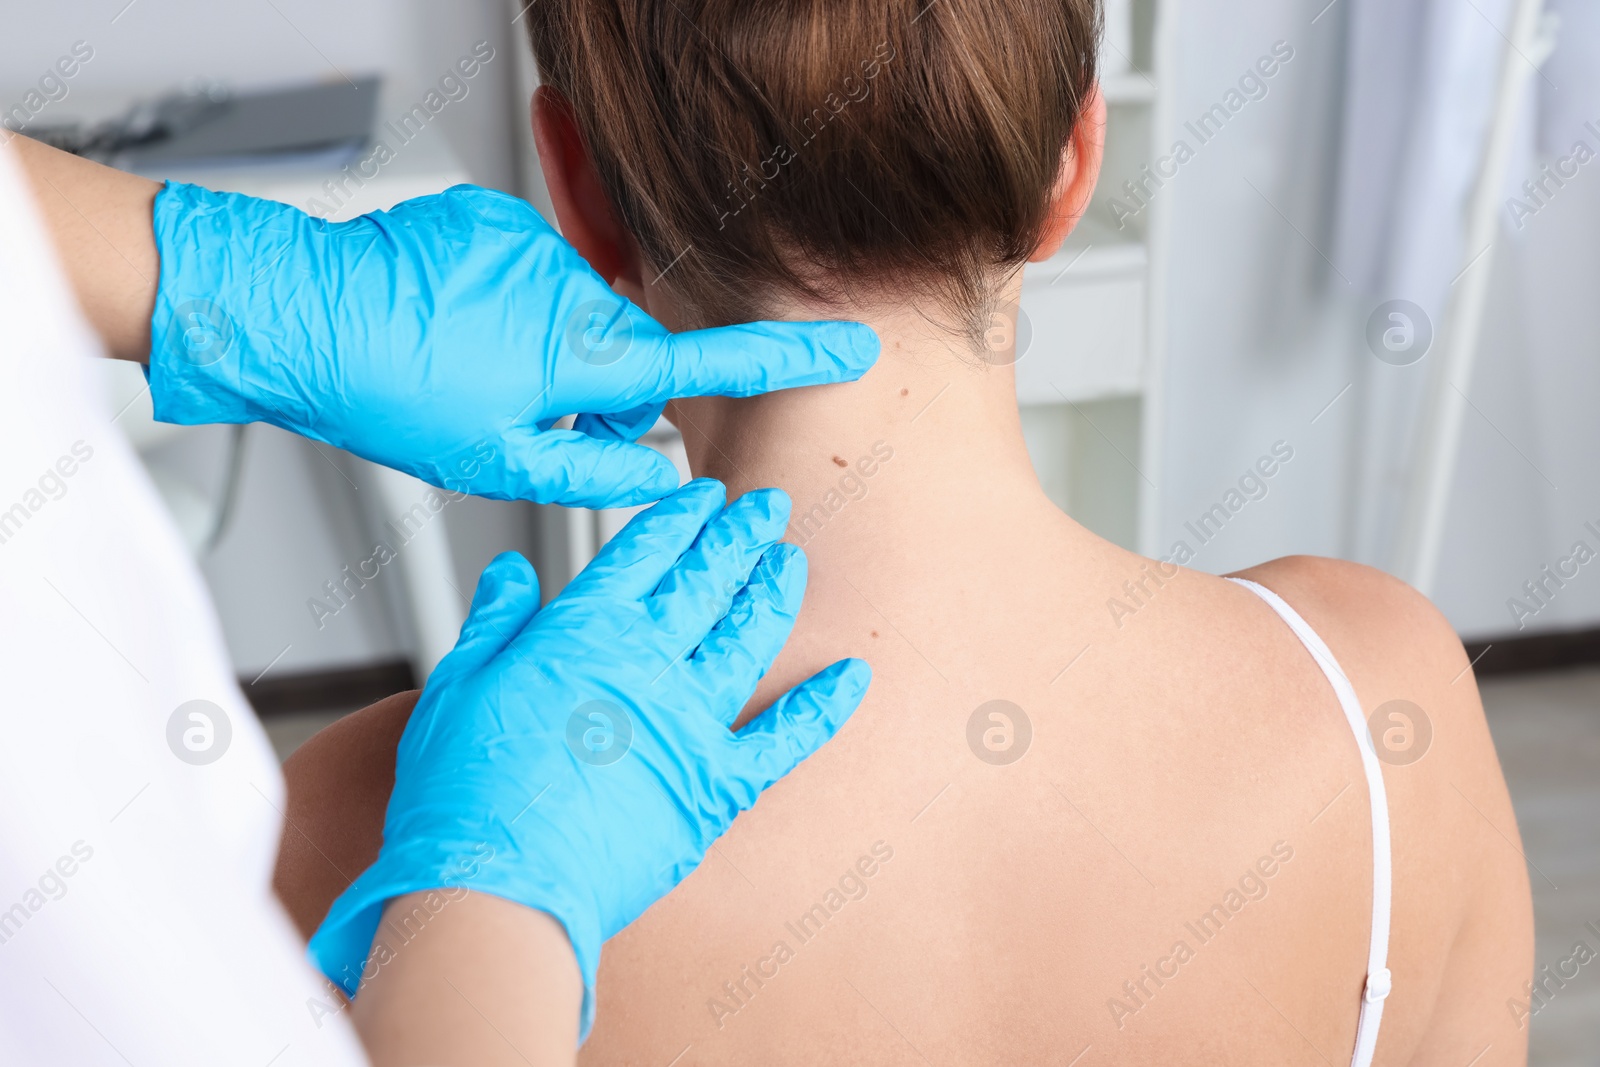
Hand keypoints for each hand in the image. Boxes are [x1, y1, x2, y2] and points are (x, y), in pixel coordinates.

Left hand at [145, 183, 878, 506]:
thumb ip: (593, 474)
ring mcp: (533, 248)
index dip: (788, 358)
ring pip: (577, 317)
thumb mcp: (494, 463)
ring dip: (551, 351)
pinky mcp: (497, 222)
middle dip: (602, 391)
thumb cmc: (385, 392)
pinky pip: (534, 276)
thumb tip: (659, 478)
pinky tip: (459, 330)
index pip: (708, 362)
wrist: (297, 311)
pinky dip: (513, 309)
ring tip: (476, 373)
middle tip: (535, 421)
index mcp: (580, 356)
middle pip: (629, 352)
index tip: (848, 347)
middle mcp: (569, 291)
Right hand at [307, 480, 870, 1037]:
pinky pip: (786, 737)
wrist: (497, 888)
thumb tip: (513, 572)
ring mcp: (689, 722)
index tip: (705, 494)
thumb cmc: (464, 796)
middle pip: (706, 581)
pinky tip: (853, 675)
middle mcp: (647, 663)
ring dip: (775, 593)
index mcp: (582, 631)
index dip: (680, 517)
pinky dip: (824, 706)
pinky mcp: (716, 784)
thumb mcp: (457, 686)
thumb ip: (495, 621)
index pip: (646, 552)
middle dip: (741, 536)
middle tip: (769, 507)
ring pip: (749, 638)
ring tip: (792, 560)